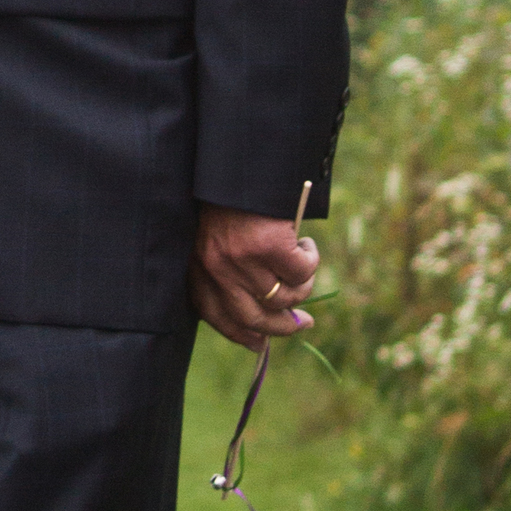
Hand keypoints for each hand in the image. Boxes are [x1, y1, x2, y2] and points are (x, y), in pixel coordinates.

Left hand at [191, 207, 318, 352]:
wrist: (239, 166)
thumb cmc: (228, 201)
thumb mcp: (214, 238)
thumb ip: (228, 273)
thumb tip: (268, 314)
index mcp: (199, 269)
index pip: (216, 316)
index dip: (241, 335)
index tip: (260, 344)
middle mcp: (218, 269)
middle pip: (254, 318)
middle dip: (283, 327)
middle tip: (304, 323)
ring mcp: (244, 260)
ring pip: (286, 297)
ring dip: (303, 286)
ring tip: (304, 264)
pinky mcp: (271, 246)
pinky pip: (303, 272)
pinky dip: (311, 261)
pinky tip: (305, 245)